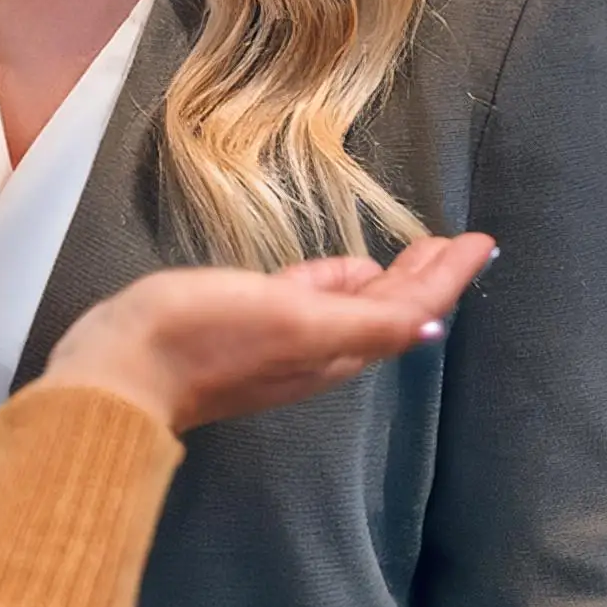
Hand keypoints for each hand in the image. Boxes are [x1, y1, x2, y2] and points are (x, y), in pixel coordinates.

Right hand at [39, 233, 497, 433]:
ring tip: (414, 251)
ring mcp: (281, 336)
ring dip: (387, 278)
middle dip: (427, 277)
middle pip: (389, 309)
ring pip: (354, 305)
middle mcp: (319, 347)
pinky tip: (344, 268)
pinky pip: (312, 300)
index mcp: (335, 347)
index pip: (409, 311)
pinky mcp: (245, 321)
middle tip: (457, 241)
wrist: (123, 365)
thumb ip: (359, 325)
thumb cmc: (205, 334)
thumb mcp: (290, 322)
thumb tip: (430, 328)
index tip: (483, 242)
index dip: (447, 278)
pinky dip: (338, 281)